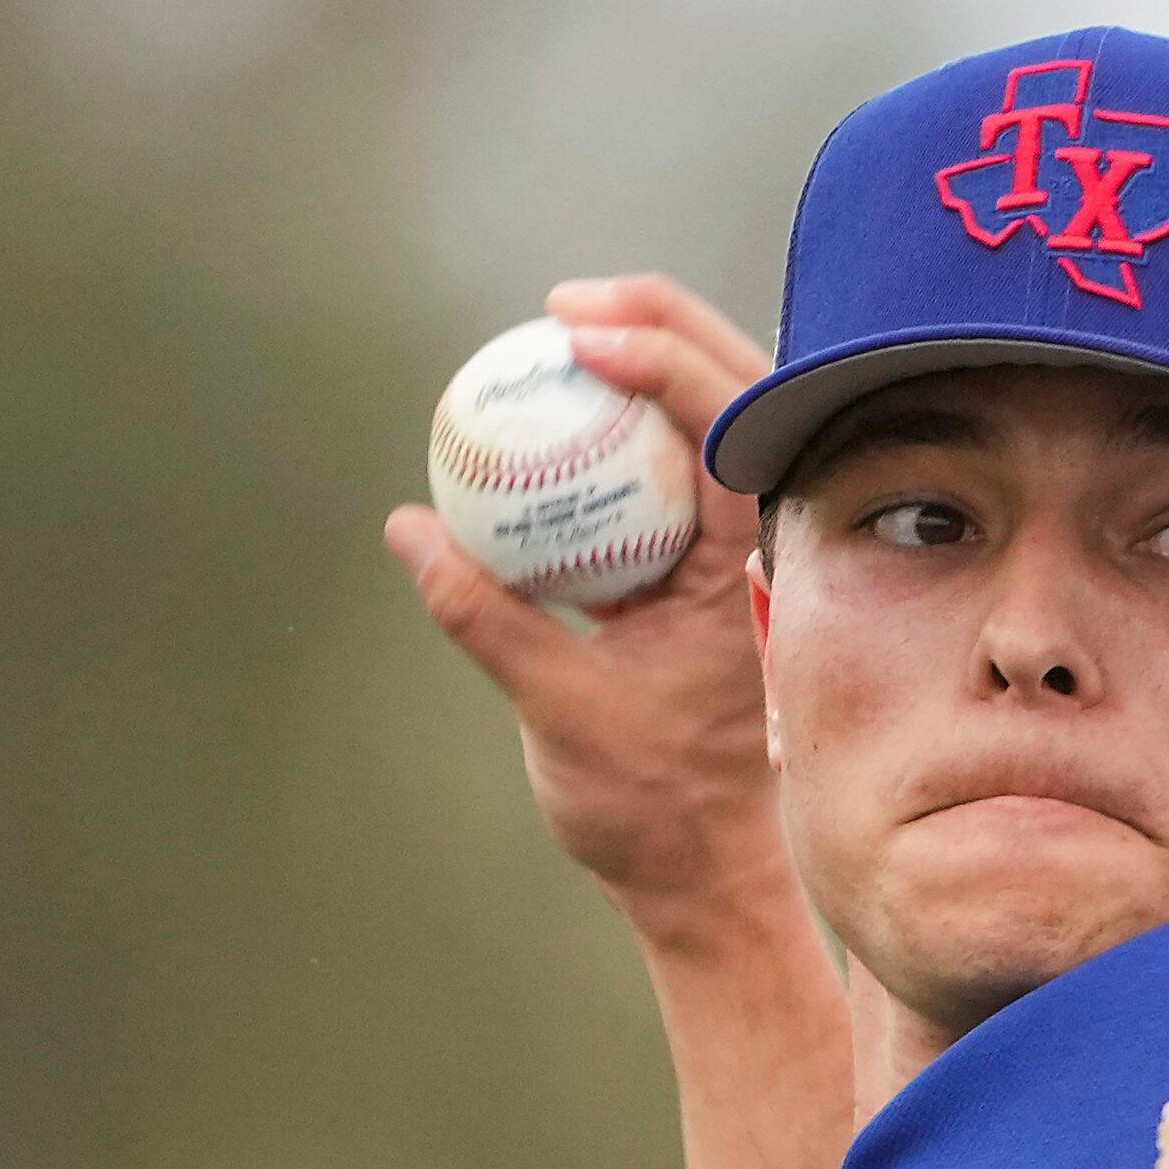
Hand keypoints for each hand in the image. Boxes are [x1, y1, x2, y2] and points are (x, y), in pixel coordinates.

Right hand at [384, 275, 784, 938]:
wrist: (702, 864)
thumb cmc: (651, 800)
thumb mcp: (557, 707)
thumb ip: (486, 615)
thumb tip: (414, 529)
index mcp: (745, 570)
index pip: (727, 428)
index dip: (664, 359)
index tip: (581, 338)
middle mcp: (754, 549)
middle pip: (736, 394)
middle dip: (662, 323)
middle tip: (565, 304)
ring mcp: (731, 554)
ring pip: (710, 422)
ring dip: (652, 360)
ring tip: (567, 327)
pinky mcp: (699, 568)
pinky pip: (669, 469)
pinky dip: (628, 424)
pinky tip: (566, 403)